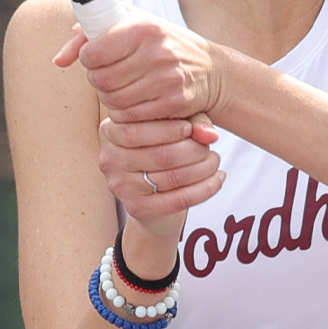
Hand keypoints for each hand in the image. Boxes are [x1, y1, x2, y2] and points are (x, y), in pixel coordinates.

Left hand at [53, 12, 221, 123]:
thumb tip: (59, 60)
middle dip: (99, 81)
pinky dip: (127, 113)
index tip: (98, 58)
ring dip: (112, 98)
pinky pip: (131, 117)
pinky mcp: (173, 102)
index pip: (93, 52)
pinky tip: (136, 101)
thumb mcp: (131, 24)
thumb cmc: (163, 44)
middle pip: (100, 81)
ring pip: (113, 101)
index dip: (88, 59)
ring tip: (124, 88)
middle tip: (110, 76)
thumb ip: (88, 34)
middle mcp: (156, 52)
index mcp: (143, 27)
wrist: (211, 71)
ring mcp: (167, 79)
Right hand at [97, 114, 224, 232]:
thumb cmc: (166, 143)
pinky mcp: (136, 208)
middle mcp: (109, 159)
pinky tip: (218, 179)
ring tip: (215, 161)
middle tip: (211, 147)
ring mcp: (121, 186)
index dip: (171, 129)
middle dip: (195, 150)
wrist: (157, 190)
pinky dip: (205, 189)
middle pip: (160, 155)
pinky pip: (178, 200)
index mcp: (110, 131)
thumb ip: (193, 120)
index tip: (191, 129)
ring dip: (204, 168)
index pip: (139, 129)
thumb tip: (209, 135)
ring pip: (172, 177)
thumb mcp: (177, 123)